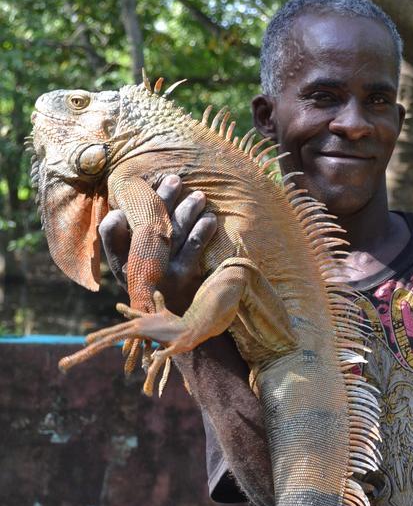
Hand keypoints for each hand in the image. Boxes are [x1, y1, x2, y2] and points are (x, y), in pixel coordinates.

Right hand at [99, 174, 216, 313]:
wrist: (179, 327)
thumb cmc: (154, 289)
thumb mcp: (132, 271)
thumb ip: (121, 240)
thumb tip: (117, 213)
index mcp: (123, 265)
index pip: (111, 235)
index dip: (114, 220)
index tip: (124, 203)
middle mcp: (141, 268)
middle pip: (148, 224)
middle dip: (162, 198)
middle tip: (174, 179)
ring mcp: (165, 272)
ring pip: (174, 231)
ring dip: (187, 209)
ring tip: (198, 196)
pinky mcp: (187, 277)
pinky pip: (194, 246)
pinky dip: (202, 229)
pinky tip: (209, 218)